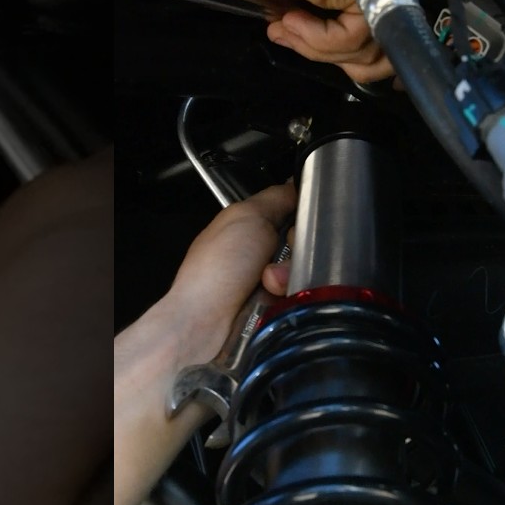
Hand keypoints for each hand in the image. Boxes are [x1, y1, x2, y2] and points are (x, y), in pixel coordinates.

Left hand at [162, 181, 296, 366]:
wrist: (202, 322)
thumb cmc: (216, 270)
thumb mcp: (248, 217)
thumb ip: (275, 198)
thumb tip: (296, 182)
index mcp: (247, 224)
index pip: (293, 211)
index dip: (301, 217)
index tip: (298, 223)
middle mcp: (257, 250)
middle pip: (302, 243)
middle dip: (295, 250)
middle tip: (274, 258)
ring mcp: (263, 280)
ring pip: (302, 271)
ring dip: (288, 277)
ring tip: (269, 286)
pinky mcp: (269, 306)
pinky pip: (298, 296)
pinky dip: (288, 297)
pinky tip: (271, 301)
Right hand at [227, 0, 394, 83]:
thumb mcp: (295, 0)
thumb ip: (312, 28)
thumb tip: (297, 43)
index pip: (379, 43)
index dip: (343, 57)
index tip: (300, 44)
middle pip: (378, 55)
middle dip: (330, 57)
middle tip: (290, 37)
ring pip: (364, 53)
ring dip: (315, 47)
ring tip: (286, 26)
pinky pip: (352, 40)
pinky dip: (316, 37)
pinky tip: (292, 18)